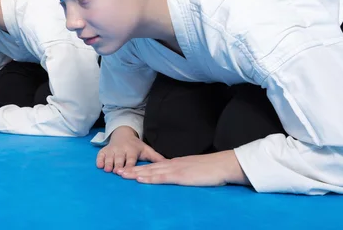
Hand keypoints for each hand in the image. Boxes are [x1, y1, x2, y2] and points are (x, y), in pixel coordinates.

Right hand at [96, 126, 164, 173]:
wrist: (123, 134)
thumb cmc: (136, 146)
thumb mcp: (146, 150)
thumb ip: (156, 158)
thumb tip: (169, 164)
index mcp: (132, 150)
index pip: (131, 159)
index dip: (129, 165)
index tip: (128, 170)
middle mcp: (122, 150)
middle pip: (119, 158)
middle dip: (118, 165)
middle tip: (116, 171)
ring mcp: (112, 150)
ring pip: (110, 157)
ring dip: (108, 163)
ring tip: (107, 170)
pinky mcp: (104, 150)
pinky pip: (100, 154)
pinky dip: (100, 159)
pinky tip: (99, 165)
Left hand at [119, 150, 248, 186]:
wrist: (224, 164)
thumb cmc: (212, 170)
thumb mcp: (195, 171)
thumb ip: (185, 174)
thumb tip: (179, 179)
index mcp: (176, 164)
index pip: (155, 166)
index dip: (140, 168)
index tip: (128, 170)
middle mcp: (173, 164)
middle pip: (149, 167)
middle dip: (132, 170)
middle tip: (118, 172)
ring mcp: (176, 169)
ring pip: (152, 171)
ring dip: (136, 173)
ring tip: (122, 174)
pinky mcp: (181, 176)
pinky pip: (162, 177)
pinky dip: (150, 177)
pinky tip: (140, 179)